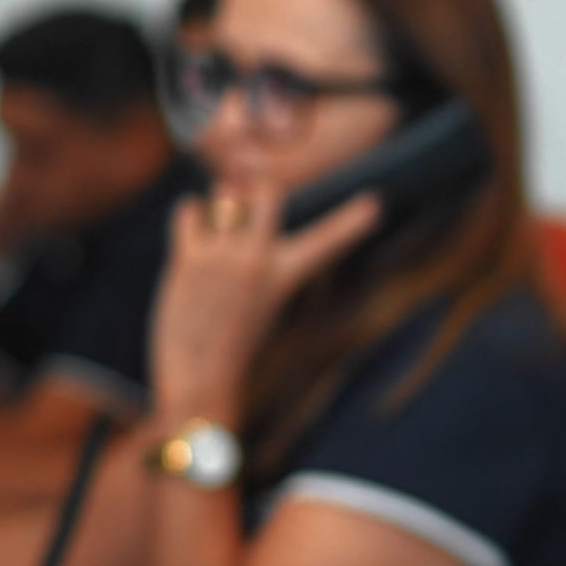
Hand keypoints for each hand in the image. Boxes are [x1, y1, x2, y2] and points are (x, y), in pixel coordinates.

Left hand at [148, 176, 379, 424]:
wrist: (202, 379)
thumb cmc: (229, 343)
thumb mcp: (260, 300)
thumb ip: (254, 254)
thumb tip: (233, 192)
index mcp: (286, 276)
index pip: (327, 240)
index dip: (351, 222)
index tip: (375, 205)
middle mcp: (260, 261)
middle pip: (268, 191)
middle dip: (255, 186)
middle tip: (243, 194)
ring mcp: (225, 259)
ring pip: (225, 196)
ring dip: (219, 202)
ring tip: (215, 227)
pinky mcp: (190, 261)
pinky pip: (190, 211)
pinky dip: (190, 215)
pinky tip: (193, 231)